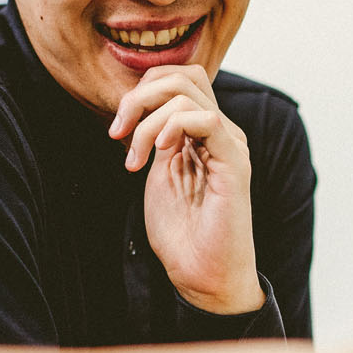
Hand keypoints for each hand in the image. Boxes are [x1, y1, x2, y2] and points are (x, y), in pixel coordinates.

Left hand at [110, 65, 260, 312]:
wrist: (203, 276)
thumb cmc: (182, 234)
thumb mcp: (159, 174)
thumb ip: (155, 140)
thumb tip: (136, 111)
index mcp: (202, 133)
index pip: (178, 79)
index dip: (141, 90)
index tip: (118, 129)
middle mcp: (219, 133)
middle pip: (183, 76)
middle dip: (138, 96)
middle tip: (118, 133)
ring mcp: (229, 145)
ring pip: (188, 94)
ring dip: (147, 120)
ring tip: (134, 158)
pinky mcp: (234, 164)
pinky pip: (208, 120)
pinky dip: (173, 126)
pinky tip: (159, 152)